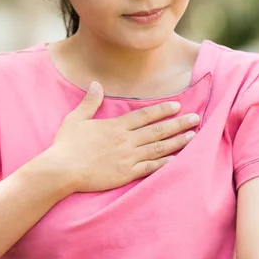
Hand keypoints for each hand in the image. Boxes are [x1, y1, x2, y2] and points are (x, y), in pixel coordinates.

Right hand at [42, 81, 198, 193]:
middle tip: (196, 119)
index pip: (144, 116)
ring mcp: (128, 158)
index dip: (162, 110)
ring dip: (177, 142)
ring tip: (193, 136)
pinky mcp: (126, 174)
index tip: (177, 106)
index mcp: (115, 126)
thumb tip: (96, 84)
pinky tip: (178, 159)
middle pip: (157, 130)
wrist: (62, 170)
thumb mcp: (76, 119)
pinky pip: (150, 168)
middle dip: (178, 124)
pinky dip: (165, 163)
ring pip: (158, 148)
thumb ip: (90, 102)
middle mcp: (126, 140)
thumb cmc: (66, 145)